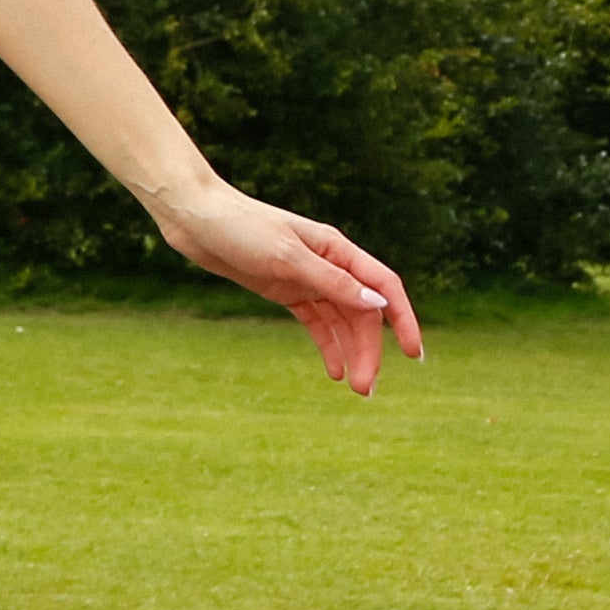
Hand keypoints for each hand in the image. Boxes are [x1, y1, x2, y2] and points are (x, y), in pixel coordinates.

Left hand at [147, 177, 423, 395]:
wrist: (195, 219)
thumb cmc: (240, 228)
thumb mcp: (286, 257)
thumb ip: (331, 281)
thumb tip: (377, 303)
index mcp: (337, 249)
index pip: (384, 287)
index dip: (403, 319)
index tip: (414, 353)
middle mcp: (328, 264)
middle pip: (362, 312)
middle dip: (369, 349)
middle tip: (366, 389)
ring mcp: (307, 278)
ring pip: (341, 321)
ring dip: (351, 352)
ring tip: (356, 387)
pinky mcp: (285, 290)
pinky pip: (316, 322)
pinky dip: (327, 345)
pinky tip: (334, 370)